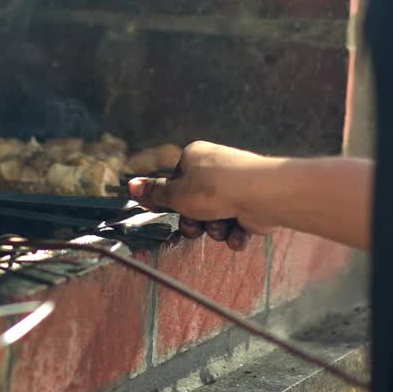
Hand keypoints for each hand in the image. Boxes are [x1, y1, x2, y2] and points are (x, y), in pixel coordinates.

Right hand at [127, 141, 279, 250]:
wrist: (262, 195)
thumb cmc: (216, 188)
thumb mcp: (176, 193)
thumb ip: (154, 192)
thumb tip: (131, 186)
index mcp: (194, 157)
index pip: (175, 183)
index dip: (174, 202)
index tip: (174, 211)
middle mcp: (215, 169)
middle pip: (194, 204)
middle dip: (195, 221)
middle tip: (196, 225)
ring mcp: (235, 187)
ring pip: (215, 218)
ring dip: (215, 229)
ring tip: (222, 225)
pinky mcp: (252, 204)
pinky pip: (237, 225)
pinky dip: (236, 233)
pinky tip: (238, 233)